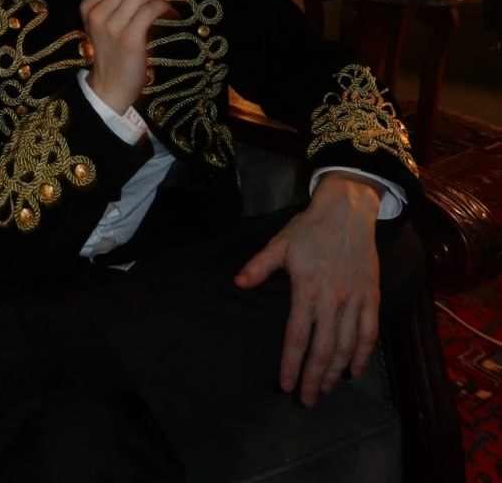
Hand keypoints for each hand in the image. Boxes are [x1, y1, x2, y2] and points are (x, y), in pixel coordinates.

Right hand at [80, 0, 171, 113]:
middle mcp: (97, 13)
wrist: (110, 86)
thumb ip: (116, 2)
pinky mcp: (129, 38)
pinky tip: (171, 7)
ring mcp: (112, 26)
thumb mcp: (105, 23)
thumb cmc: (112, 52)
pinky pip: (150, 10)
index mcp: (88, 6)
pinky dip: (164, 4)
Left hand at [234, 172, 382, 406]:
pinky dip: (363, 354)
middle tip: (307, 400)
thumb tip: (238, 283)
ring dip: (336, 372)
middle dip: (314, 379)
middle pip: (323, 350)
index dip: (291, 364)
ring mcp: (355, 300)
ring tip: (325, 389)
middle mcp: (333, 301)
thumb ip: (259, 266)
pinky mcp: (372, 297)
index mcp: (307, 290)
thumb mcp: (280, 243)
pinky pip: (369, 333)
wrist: (347, 211)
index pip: (297, 337)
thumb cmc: (310, 228)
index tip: (286, 385)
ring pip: (346, 346)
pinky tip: (355, 369)